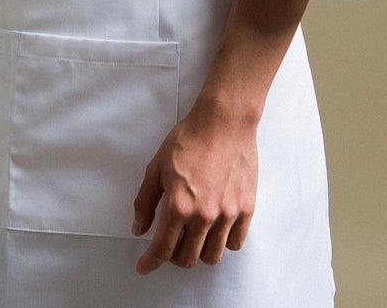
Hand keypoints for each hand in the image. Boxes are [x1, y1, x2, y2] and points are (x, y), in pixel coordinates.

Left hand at [132, 100, 256, 273]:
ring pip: (212, 256)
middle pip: (187, 259)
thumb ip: (145, 201)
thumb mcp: (157, 166)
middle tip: (170, 243)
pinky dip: (223, 242)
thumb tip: (139, 228)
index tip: (145, 266)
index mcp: (179, 205)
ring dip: (199, 251)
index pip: (162, 249)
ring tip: (193, 236)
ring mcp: (227, 214)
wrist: (224, 121)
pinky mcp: (246, 209)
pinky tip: (215, 228)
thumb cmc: (191, 137)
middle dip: (173, 256)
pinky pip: (235, 243)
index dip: (150, 262)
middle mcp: (204, 215)